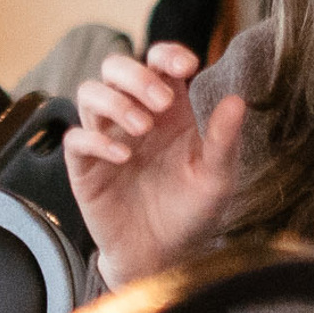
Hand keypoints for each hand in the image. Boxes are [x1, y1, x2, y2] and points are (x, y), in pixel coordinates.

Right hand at [62, 43, 246, 289]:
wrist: (164, 259)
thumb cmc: (192, 215)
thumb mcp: (218, 179)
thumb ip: (225, 140)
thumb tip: (237, 99)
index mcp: (169, 110)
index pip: (158, 61)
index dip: (167, 53)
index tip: (186, 66)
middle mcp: (134, 116)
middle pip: (116, 67)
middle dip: (136, 75)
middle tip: (160, 101)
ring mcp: (106, 138)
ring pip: (89, 92)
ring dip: (115, 102)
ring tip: (142, 129)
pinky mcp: (86, 166)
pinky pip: (76, 138)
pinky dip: (96, 140)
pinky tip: (122, 157)